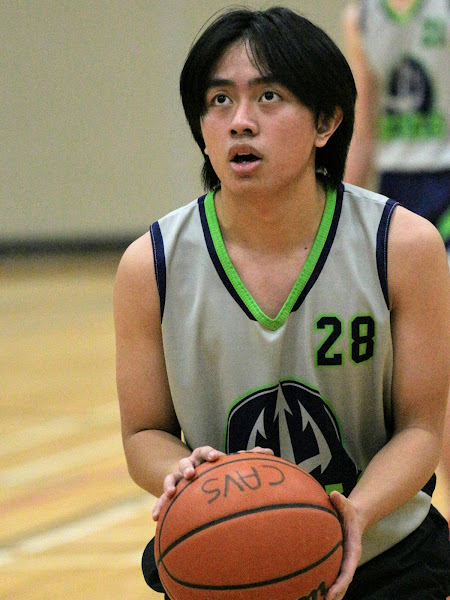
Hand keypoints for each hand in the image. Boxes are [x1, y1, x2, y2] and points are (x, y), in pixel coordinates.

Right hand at [152, 446, 273, 519]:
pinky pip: (162, 500)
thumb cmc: (214, 472)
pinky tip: (156, 518)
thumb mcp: (226, 466)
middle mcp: (188, 465)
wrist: (190, 476)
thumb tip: (271, 452)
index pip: (204, 451)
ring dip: (170, 484)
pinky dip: (159, 506)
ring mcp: (177, 478)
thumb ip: (247, 459)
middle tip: (192, 474)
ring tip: (171, 493)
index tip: (216, 458)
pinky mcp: (170, 492)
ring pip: (171, 478)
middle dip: (188, 466)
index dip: (209, 453)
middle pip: (186, 462)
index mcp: (202, 458)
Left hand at [325, 491, 362, 599]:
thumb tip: (333, 494)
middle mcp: (347, 561)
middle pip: (342, 584)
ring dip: (326, 594)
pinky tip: (305, 589)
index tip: (331, 595)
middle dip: (333, 596)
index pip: (348, 572)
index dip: (340, 585)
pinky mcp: (334, 561)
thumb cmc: (348, 511)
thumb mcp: (346, 505)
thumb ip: (341, 501)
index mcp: (353, 551)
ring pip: (335, 583)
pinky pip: (327, 574)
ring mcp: (341, 563)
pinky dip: (319, 584)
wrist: (353, 516)